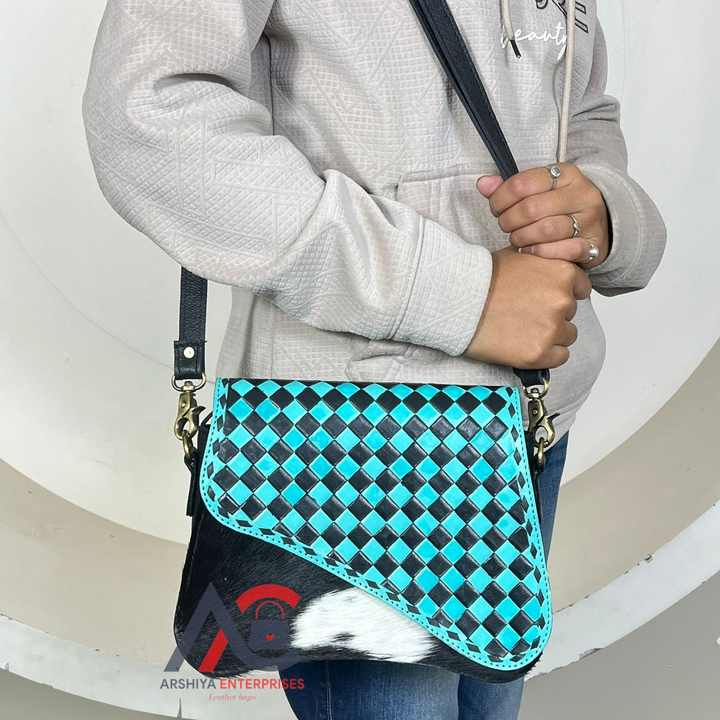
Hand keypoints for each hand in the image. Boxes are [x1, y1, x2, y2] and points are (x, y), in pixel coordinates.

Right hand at [464, 246, 591, 368]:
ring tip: (521, 329)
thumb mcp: (519, 255)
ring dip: (549, 334)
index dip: (563, 293)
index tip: (547, 299)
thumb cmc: (481, 278)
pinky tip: (524, 344)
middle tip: (524, 313)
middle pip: (571, 313)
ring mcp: (552, 328)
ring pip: (566, 336)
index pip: (581, 288)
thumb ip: (544, 263)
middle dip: (552, 314)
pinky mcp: (539, 353)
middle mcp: (562, 300)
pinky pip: (559, 357)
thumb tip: (553, 271)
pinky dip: (545, 354)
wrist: (455, 301)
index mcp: (562, 272)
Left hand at [476, 164, 610, 267]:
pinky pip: (561, 250)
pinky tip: (530, 250)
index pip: (522, 184)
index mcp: (566, 174)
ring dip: (522, 238)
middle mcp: (582, 194)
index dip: (500, 198)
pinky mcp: (592, 244)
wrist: (599, 226)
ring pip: (545, 230)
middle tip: (505, 226)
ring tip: (516, 238)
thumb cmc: (560, 208)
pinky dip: (539, 252)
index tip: (496, 207)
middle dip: (509, 220)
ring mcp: (589, 220)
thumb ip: (510, 188)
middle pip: (531, 208)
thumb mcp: (539, 190)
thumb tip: (483, 184)